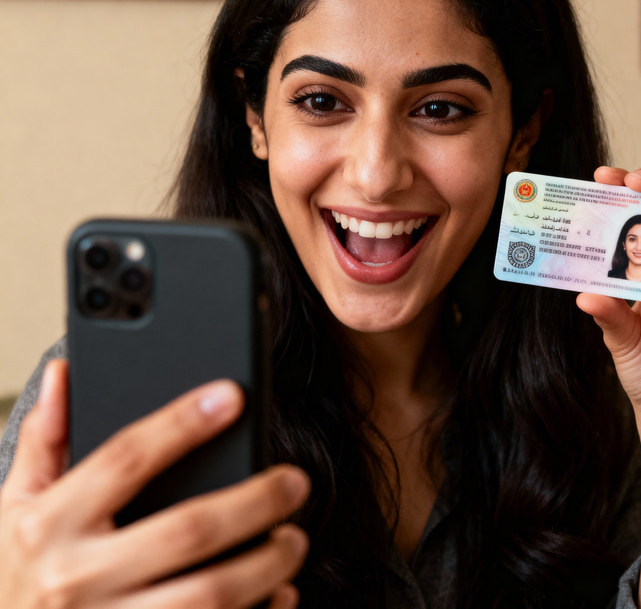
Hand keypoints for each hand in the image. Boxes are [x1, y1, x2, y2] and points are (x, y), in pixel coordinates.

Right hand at [0, 360, 309, 608]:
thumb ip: (45, 441)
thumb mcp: (12, 506)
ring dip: (265, 565)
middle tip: (295, 482)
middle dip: (255, 501)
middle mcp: (74, 579)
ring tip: (294, 540)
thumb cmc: (13, 576)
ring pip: (208, 595)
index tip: (232, 396)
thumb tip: (66, 371)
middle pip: (188, 530)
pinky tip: (279, 596)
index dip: (182, 423)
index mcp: (47, 526)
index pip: (126, 459)